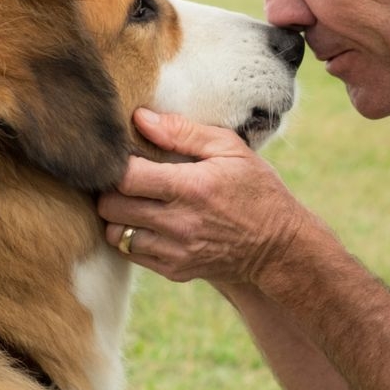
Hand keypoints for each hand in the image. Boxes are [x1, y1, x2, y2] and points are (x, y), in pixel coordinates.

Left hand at [97, 108, 322, 284]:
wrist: (278, 247)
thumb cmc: (256, 189)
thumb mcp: (231, 150)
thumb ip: (183, 132)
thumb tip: (141, 119)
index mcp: (191, 187)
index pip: (125, 177)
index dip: (115, 164)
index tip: (124, 156)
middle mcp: (179, 223)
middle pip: (111, 206)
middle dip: (111, 189)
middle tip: (126, 178)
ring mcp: (176, 250)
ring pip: (115, 233)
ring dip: (118, 216)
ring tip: (135, 202)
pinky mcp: (174, 270)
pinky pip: (131, 253)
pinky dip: (131, 237)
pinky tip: (149, 222)